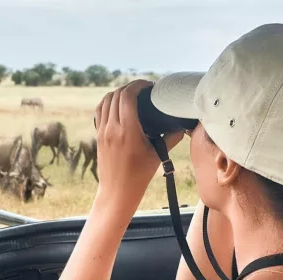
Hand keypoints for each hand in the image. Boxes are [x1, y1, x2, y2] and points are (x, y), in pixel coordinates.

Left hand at [94, 80, 183, 206]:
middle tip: (143, 89)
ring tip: (131, 94)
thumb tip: (183, 126)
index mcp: (127, 131)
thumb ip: (170, 138)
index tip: (149, 85)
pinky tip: (117, 105)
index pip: (127, 97)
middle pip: (116, 95)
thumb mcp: (157, 156)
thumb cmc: (138, 176)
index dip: (137, 85)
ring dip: (117, 93)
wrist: (117, 192)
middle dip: (129, 87)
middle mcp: (112, 129)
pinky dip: (108, 103)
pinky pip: (99, 112)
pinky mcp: (98, 136)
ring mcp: (102, 132)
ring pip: (105, 101)